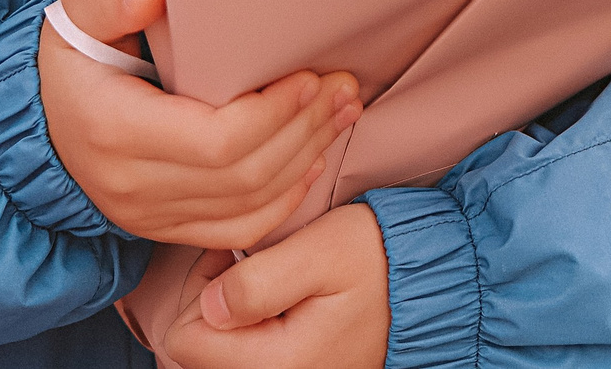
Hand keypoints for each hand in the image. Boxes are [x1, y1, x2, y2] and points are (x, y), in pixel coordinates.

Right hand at [38, 0, 360, 246]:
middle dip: (304, 130)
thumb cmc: (63, 63)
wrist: (30, 125)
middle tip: (344, 86)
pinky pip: (235, 232)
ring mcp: (148, 216)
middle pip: (242, 175)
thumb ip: (114, 2)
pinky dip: (282, 202)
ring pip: (247, 208)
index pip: (214, 142)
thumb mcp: (73, 21)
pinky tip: (312, 161)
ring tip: (343, 112)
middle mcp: (133, 186)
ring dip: (306, 160)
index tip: (310, 77)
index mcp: (114, 131)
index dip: (272, 114)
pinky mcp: (162, 228)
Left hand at [162, 203, 389, 368]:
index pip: (185, 338)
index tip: (241, 257)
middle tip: (255, 265)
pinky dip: (248, 327)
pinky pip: (241, 356)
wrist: (425, 285)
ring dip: (230, 314)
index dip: (202, 287)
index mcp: (278, 364)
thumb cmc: (376, 260)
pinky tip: (277, 303)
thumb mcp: (322, 252)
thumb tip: (210, 307)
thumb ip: (259, 281)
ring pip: (215, 353)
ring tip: (270, 283)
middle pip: (195, 349)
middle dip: (213, 300)